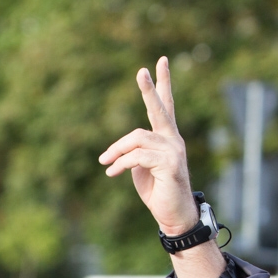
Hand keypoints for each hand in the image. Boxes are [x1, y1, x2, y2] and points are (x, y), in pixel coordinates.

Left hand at [98, 57, 197, 234]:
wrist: (173, 216)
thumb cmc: (157, 192)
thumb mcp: (140, 169)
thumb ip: (134, 153)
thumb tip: (121, 149)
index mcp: (166, 138)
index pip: (165, 106)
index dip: (162, 84)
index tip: (160, 62)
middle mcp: (173, 139)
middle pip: (160, 109)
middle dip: (149, 89)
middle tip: (142, 70)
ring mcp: (173, 150)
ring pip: (138, 138)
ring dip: (117, 150)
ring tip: (104, 162)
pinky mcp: (170, 163)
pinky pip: (138, 156)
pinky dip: (122, 163)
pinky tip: (112, 173)